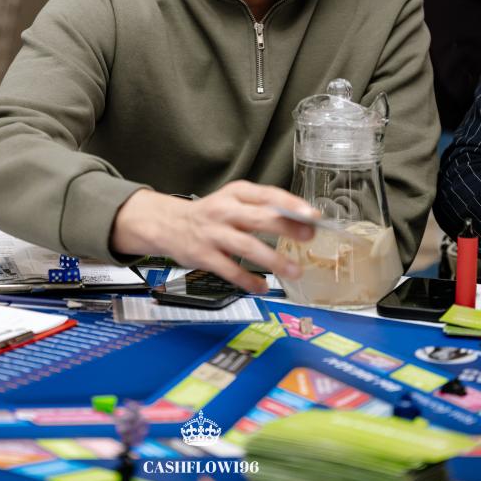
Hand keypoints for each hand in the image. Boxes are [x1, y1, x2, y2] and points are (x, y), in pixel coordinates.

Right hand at [111, 180, 317, 292]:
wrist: (168, 224)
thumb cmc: (211, 213)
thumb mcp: (234, 200)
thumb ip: (262, 208)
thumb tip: (301, 221)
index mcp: (236, 193)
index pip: (267, 194)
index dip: (291, 204)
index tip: (312, 214)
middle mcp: (225, 210)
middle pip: (260, 218)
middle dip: (287, 227)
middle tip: (309, 236)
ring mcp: (213, 233)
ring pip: (247, 246)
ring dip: (273, 260)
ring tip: (293, 270)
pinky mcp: (204, 255)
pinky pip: (230, 270)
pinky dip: (248, 280)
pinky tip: (262, 287)